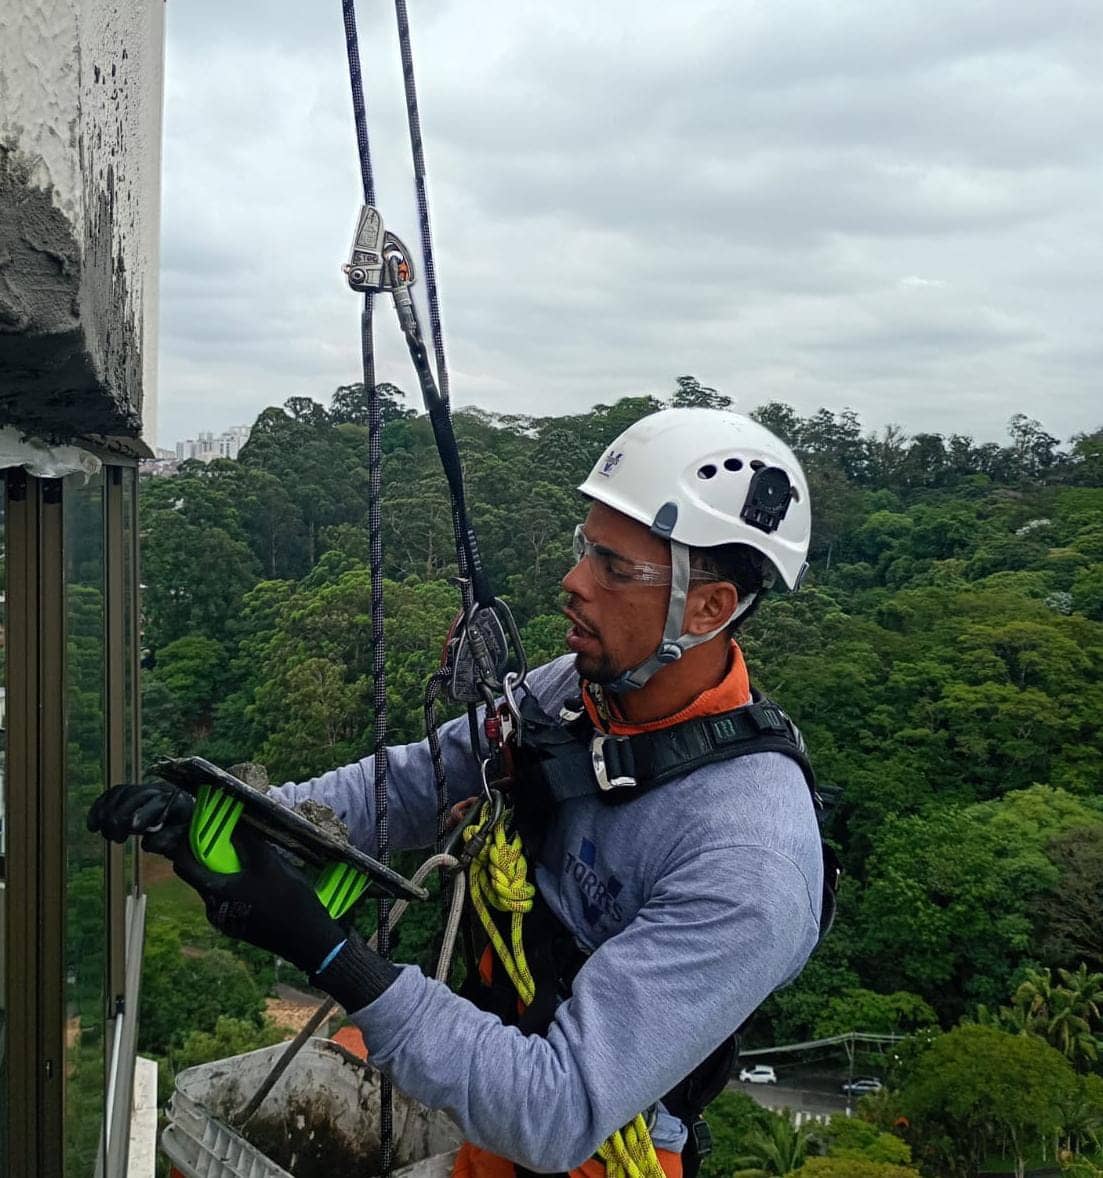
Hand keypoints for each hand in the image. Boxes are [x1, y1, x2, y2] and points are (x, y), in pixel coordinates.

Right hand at [87, 781, 193, 854]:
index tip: (131, 828)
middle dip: (121, 816)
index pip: (159, 802)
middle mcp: (161, 789)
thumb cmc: (182, 832)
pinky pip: (112, 794)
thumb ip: (166, 841)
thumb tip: (147, 842)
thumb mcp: (181, 839)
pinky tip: (93, 825)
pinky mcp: (132, 791)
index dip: (143, 813)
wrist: (183, 819)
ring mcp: (146, 788)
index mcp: (179, 800)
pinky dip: (99, 807)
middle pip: (135, 796)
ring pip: (122, 793)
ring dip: (108, 813)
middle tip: (117, 839)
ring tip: (106, 834)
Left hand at [170, 824, 345, 975]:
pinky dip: (238, 884)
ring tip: (252, 858)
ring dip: (229, 869)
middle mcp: (213, 909)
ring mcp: (226, 920)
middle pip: (202, 875)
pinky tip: (261, 880)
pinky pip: (230, 898)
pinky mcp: (239, 926)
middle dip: (214, 854)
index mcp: (215, 893)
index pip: (184, 865)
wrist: (307, 938)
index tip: (198, 827)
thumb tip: (233, 824)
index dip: (186, 843)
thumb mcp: (268, 863)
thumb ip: (247, 842)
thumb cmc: (286, 899)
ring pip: (219, 886)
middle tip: (232, 838)